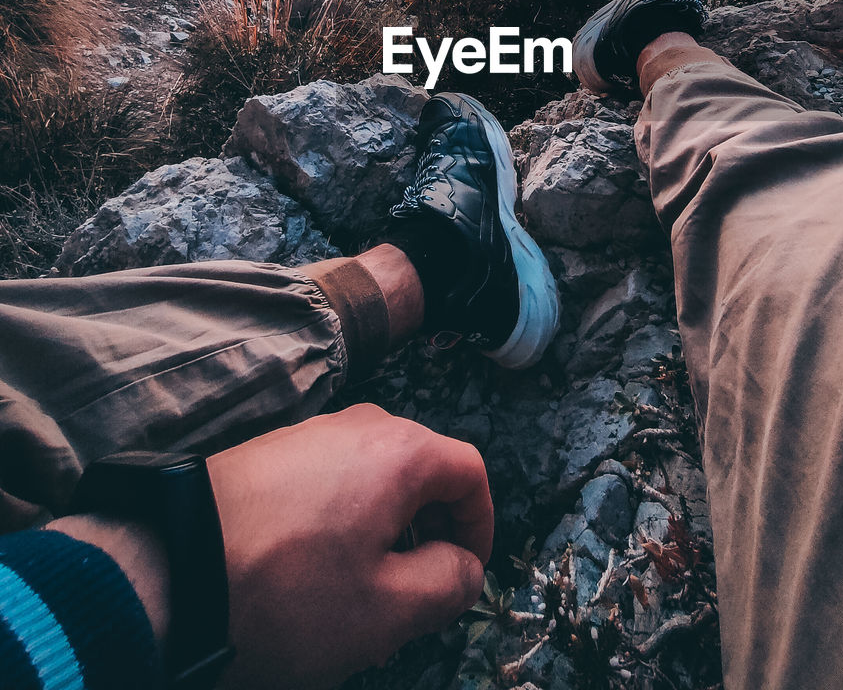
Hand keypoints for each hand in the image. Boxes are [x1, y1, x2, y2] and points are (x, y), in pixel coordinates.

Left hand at [208, 404, 492, 689]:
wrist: (168, 568)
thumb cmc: (283, 591)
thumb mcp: (386, 610)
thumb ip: (447, 585)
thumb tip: (463, 566)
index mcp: (399, 452)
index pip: (469, 472)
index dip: (480, 527)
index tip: (465, 574)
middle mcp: (358, 426)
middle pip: (422, 471)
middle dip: (428, 533)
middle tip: (411, 596)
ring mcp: (309, 433)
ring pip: (373, 478)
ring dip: (381, 531)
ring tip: (354, 593)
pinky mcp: (269, 453)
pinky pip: (330, 480)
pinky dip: (339, 521)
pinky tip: (308, 573)